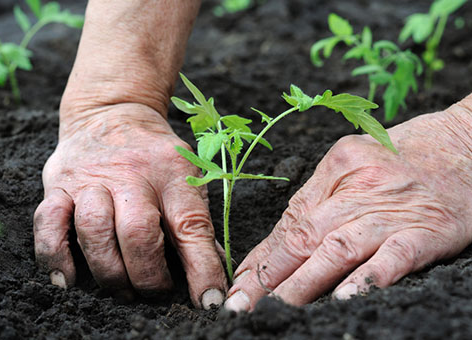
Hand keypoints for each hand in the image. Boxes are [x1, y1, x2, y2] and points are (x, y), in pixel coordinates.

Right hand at [34, 103, 226, 308]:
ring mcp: (90, 179)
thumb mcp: (186, 176)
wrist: (113, 112)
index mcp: (172, 173)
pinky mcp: (58, 185)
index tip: (209, 301)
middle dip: (148, 276)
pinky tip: (69, 280)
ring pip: (94, 231)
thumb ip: (196, 222)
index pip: (191, 226)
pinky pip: (48, 223)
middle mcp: (131, 174)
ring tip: (123, 290)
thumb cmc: (155, 155)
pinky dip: (55, 257)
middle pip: (138, 233)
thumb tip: (211, 274)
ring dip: (109, 272)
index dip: (202, 268)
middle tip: (155, 292)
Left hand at [225, 99, 471, 310]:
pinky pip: (393, 257)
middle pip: (305, 235)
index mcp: (336, 167)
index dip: (262, 256)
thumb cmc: (404, 157)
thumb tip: (279, 246)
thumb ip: (320, 201)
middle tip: (242, 304)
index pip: (290, 220)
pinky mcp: (427, 229)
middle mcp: (358, 186)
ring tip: (277, 308)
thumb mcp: (354, 165)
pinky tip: (343, 298)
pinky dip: (366, 278)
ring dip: (304, 282)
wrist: (467, 143)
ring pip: (338, 248)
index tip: (241, 282)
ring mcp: (392, 209)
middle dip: (269, 275)